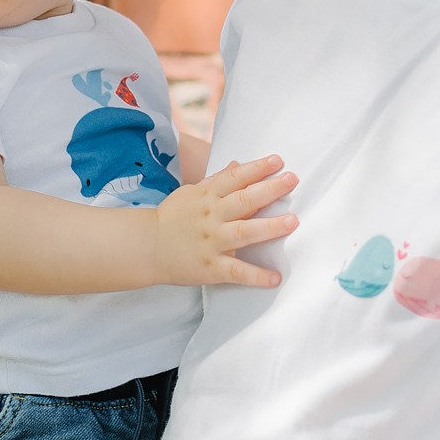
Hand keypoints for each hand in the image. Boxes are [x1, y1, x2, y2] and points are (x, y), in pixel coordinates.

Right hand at [148, 155, 295, 286]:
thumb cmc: (173, 218)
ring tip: (292, 222)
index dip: (256, 168)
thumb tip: (239, 163)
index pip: (235, 178)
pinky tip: (275, 278)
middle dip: (269, 189)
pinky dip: (256, 276)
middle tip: (292, 180)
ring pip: (243, 232)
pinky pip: (236, 271)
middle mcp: (211, 217)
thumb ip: (217, 180)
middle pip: (243, 200)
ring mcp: (211, 242)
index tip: (278, 161)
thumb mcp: (192, 193)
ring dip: (269, 227)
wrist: (147, 247)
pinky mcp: (210, 267)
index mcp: (207, 197)